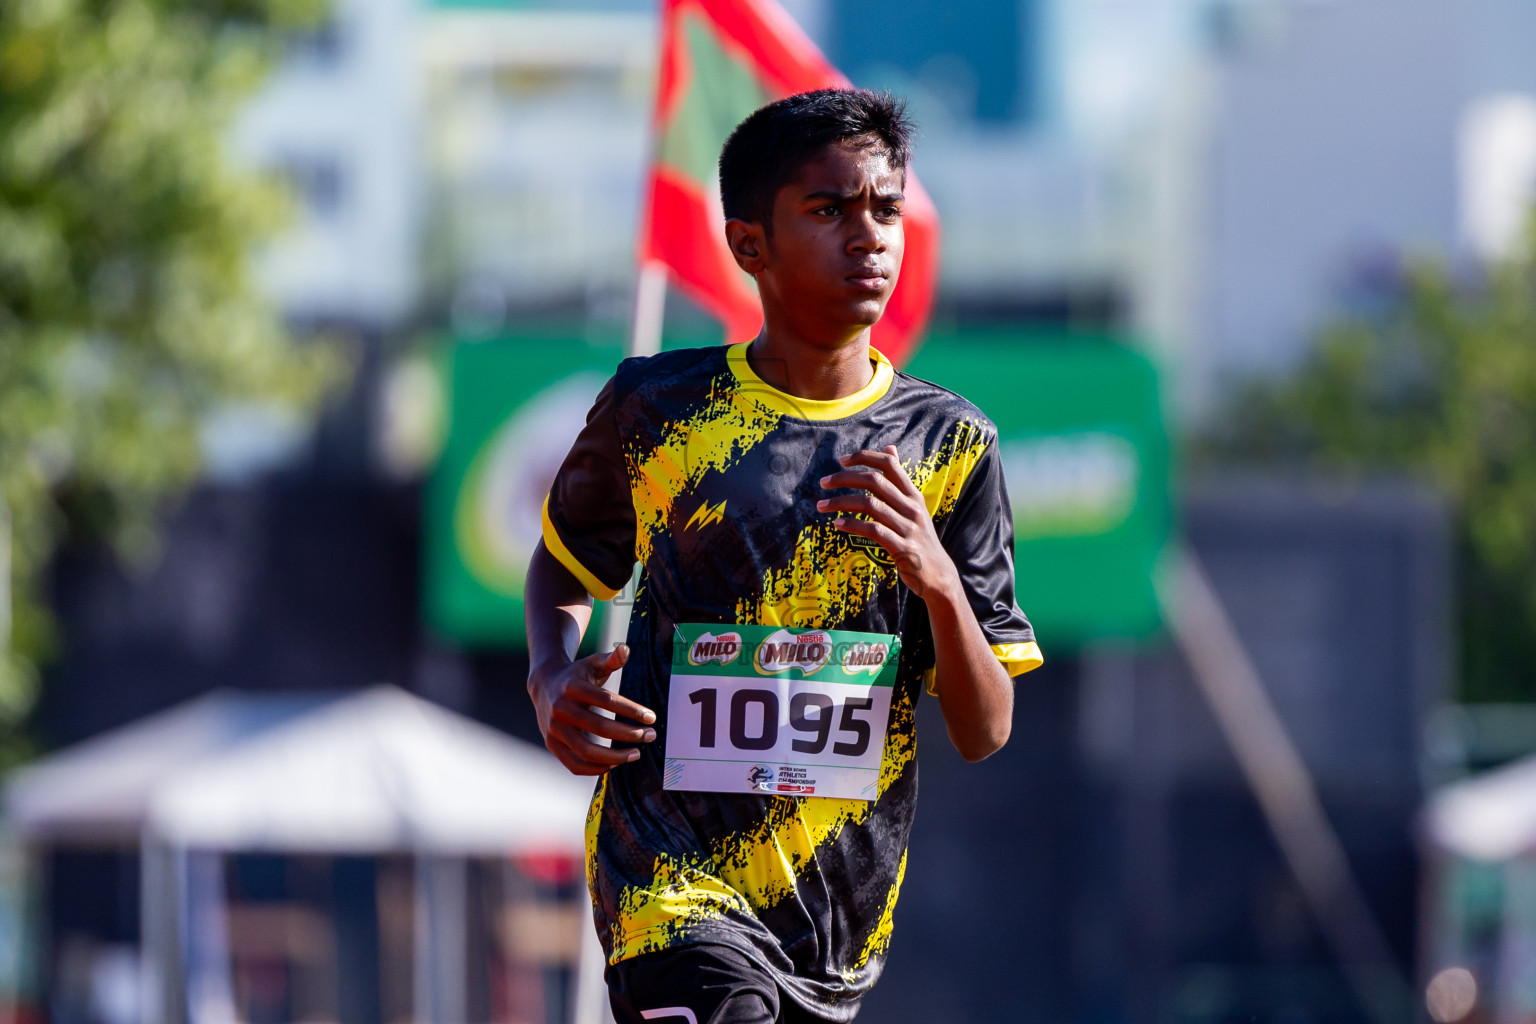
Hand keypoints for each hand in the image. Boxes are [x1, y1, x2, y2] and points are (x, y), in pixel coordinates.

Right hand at [527, 644, 657, 775]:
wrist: (544, 685)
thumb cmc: (578, 675)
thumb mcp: (593, 663)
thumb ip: (611, 659)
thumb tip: (625, 649)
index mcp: (572, 687)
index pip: (607, 701)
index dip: (631, 710)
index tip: (651, 718)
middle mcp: (560, 709)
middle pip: (600, 727)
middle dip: (629, 734)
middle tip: (650, 736)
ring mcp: (554, 729)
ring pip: (586, 751)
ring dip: (615, 757)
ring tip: (636, 753)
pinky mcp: (551, 744)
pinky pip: (574, 764)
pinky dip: (596, 769)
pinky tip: (615, 763)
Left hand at [818, 445, 961, 600]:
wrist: (939, 575)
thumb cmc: (920, 539)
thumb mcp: (914, 506)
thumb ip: (900, 480)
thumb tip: (889, 447)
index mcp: (913, 495)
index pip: (889, 464)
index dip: (864, 457)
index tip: (841, 460)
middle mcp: (912, 507)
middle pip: (875, 481)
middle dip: (844, 478)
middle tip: (823, 482)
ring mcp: (908, 527)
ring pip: (870, 505)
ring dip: (840, 503)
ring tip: (821, 506)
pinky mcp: (903, 548)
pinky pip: (873, 530)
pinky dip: (852, 524)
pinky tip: (837, 524)